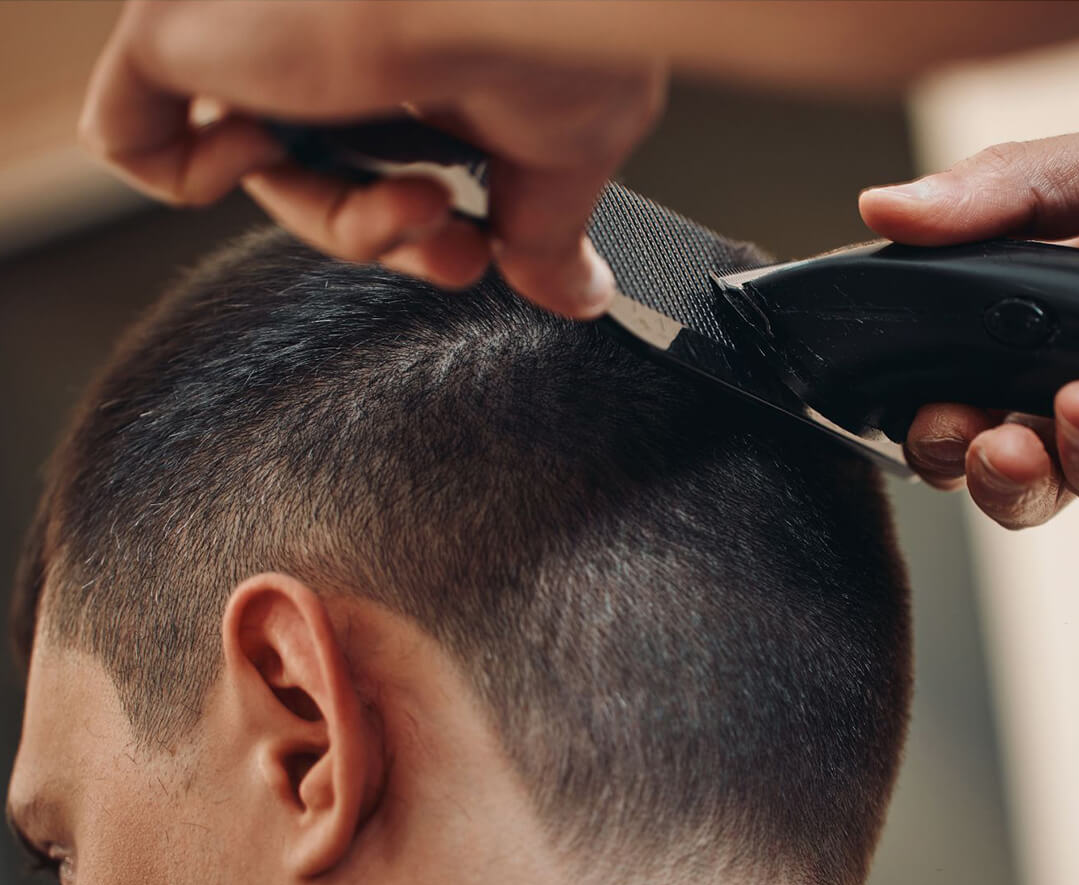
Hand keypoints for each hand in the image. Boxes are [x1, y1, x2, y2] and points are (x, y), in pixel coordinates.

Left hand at [78, 0, 665, 318]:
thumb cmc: (554, 34)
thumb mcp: (566, 154)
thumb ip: (546, 232)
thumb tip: (583, 295)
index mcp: (405, 44)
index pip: (382, 163)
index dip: (418, 231)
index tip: (473, 253)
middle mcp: (323, 33)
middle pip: (322, 179)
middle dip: (390, 238)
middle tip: (452, 247)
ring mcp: (248, 33)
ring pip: (260, 173)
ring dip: (341, 225)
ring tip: (414, 202)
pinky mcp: (174, 33)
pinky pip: (133, 138)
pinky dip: (191, 176)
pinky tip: (265, 148)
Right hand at [860, 134, 1078, 527]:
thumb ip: (995, 190)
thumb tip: (882, 207)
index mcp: (1014, 324)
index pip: (931, 384)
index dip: (913, 410)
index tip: (919, 403)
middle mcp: (1040, 386)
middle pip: (964, 456)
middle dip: (953, 454)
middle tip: (971, 431)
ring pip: (1022, 494)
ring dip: (1015, 479)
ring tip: (1042, 426)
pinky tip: (1078, 411)